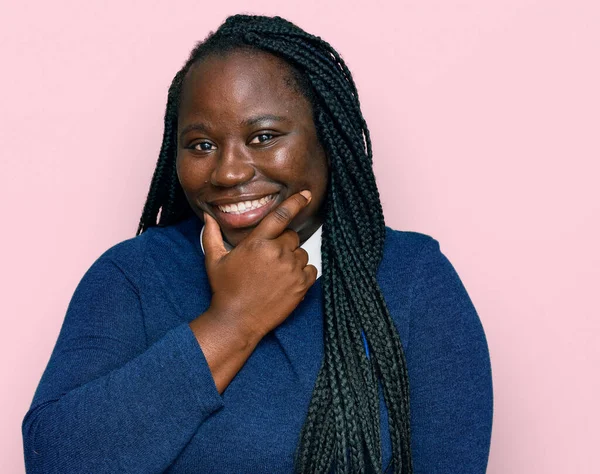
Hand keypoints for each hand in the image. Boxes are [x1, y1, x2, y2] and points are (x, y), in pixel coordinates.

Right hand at [202, 190, 317, 338]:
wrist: (237, 320)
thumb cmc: (225, 290)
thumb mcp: (214, 260)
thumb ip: (212, 234)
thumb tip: (207, 215)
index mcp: (257, 243)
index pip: (281, 215)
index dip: (296, 202)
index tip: (306, 194)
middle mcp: (277, 253)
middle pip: (292, 236)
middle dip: (283, 244)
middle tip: (270, 260)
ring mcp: (291, 269)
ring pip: (302, 254)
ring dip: (293, 260)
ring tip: (275, 275)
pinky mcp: (301, 285)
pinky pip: (311, 270)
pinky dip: (303, 274)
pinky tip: (287, 282)